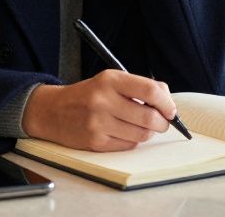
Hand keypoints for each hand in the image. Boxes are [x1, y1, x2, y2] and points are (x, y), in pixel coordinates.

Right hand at [21, 70, 175, 151]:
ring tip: (142, 127)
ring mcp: (98, 123)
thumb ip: (139, 86)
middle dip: (162, 123)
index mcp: (110, 80)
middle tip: (162, 122)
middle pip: (149, 117)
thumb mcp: (110, 80)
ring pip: (141, 134)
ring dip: (148, 133)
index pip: (150, 91)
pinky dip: (133, 140)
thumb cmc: (88, 95)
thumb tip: (167, 99)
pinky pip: (128, 145)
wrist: (53, 111)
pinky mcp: (96, 142)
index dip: (167, 103)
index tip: (171, 109)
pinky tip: (125, 132)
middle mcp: (103, 100)